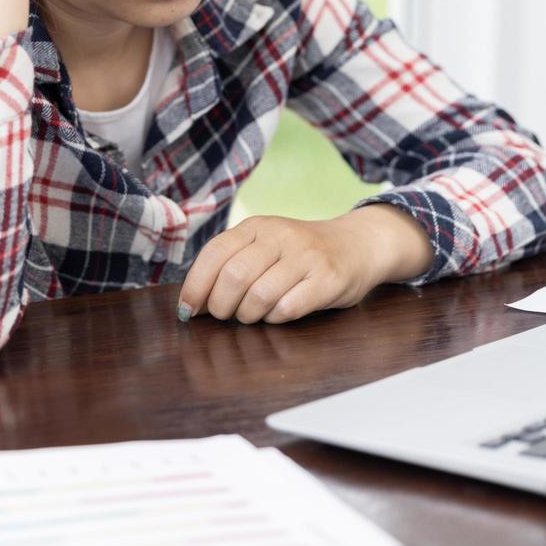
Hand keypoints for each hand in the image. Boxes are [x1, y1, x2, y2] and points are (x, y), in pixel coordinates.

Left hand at [176, 215, 381, 324]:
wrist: (357, 244)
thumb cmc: (299, 254)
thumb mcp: (264, 246)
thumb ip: (230, 265)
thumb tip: (192, 303)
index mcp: (257, 226)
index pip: (214, 253)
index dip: (196, 285)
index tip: (187, 310)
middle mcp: (280, 236)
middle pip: (234, 277)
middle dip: (221, 306)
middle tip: (226, 316)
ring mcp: (306, 256)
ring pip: (259, 296)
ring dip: (249, 315)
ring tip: (254, 315)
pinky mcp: (328, 279)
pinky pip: (288, 308)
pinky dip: (276, 318)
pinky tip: (278, 314)